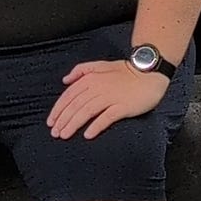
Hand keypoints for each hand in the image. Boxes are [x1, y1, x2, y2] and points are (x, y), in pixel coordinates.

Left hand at [46, 59, 167, 140]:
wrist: (149, 73)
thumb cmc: (125, 71)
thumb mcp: (100, 64)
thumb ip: (81, 70)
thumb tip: (65, 80)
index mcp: (91, 78)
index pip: (69, 95)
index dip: (58, 109)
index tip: (51, 122)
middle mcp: (98, 87)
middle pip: (76, 105)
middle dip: (63, 120)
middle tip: (55, 133)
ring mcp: (111, 97)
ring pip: (87, 111)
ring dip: (74, 124)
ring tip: (65, 135)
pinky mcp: (123, 106)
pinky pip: (107, 117)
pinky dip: (96, 126)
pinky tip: (88, 135)